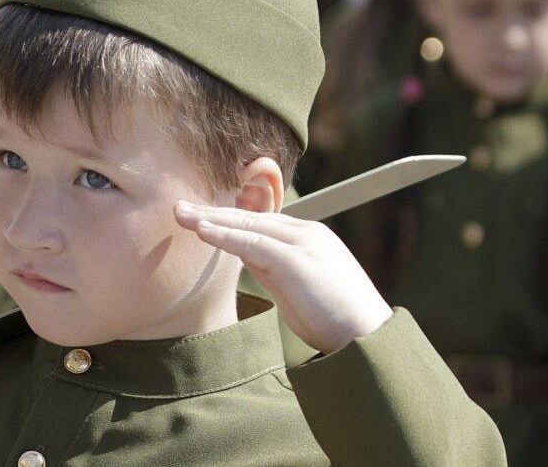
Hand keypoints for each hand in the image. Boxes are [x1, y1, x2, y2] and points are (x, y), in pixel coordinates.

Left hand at [174, 202, 391, 353]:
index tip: (198, 217)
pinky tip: (200, 230)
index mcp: (309, 238)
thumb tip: (242, 256)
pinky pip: (252, 242)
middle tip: (179, 208)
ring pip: (248, 224)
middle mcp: (307, 233)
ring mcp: (304, 243)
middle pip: (250, 217)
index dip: (227, 219)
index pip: (261, 222)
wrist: (368, 339)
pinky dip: (224, 235)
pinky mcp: (297, 259)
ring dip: (210, 219)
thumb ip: (271, 269)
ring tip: (179, 214)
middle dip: (212, 212)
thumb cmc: (335, 322)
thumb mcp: (295, 290)